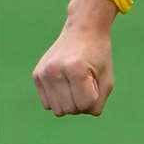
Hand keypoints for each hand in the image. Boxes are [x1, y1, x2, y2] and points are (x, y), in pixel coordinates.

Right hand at [32, 0, 117, 115]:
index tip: (95, 80)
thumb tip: (81, 112)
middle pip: (70, 110)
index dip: (95, 97)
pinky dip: (59, 99)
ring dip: (70, 102)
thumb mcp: (107, 79)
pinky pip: (48, 104)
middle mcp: (54, 71)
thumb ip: (98, 102)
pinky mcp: (36, 75)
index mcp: (75, 69)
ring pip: (58, 110)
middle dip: (82, 102)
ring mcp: (42, 73)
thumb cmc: (99, 56)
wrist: (83, 31)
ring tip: (75, 83)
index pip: (85, 105)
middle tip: (86, 81)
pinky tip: (65, 82)